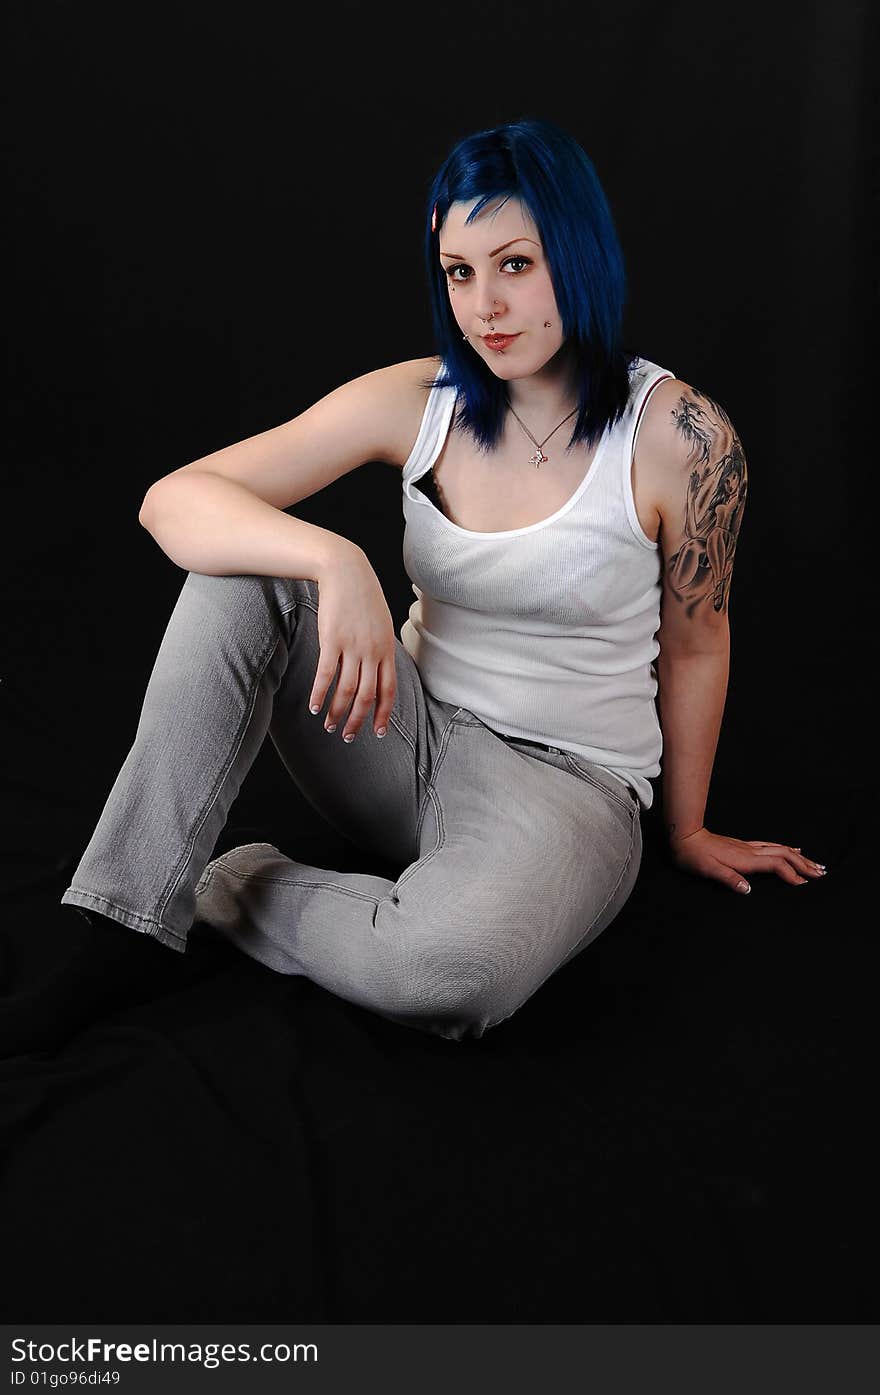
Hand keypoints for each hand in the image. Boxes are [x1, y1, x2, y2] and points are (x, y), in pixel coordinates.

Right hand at [308, 541, 396, 742]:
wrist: (345, 570)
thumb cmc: (362, 595)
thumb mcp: (381, 622)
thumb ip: (381, 647)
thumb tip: (378, 669)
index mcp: (387, 649)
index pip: (388, 690)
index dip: (382, 714)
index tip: (377, 732)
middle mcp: (372, 652)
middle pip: (366, 696)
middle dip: (357, 721)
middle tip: (348, 737)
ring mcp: (352, 647)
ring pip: (346, 690)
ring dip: (337, 712)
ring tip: (329, 725)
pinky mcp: (331, 640)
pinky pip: (325, 675)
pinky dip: (319, 694)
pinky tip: (313, 706)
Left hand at [667, 827, 827, 893]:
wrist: (684, 836)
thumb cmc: (694, 856)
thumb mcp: (708, 870)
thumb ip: (729, 879)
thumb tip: (748, 890)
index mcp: (745, 859)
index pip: (776, 866)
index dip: (792, 875)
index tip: (806, 885)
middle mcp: (750, 851)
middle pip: (785, 855)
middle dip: (804, 864)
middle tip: (822, 873)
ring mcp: (748, 847)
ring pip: (781, 849)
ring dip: (800, 856)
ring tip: (815, 863)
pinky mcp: (744, 846)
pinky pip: (772, 846)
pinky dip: (787, 849)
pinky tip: (793, 849)